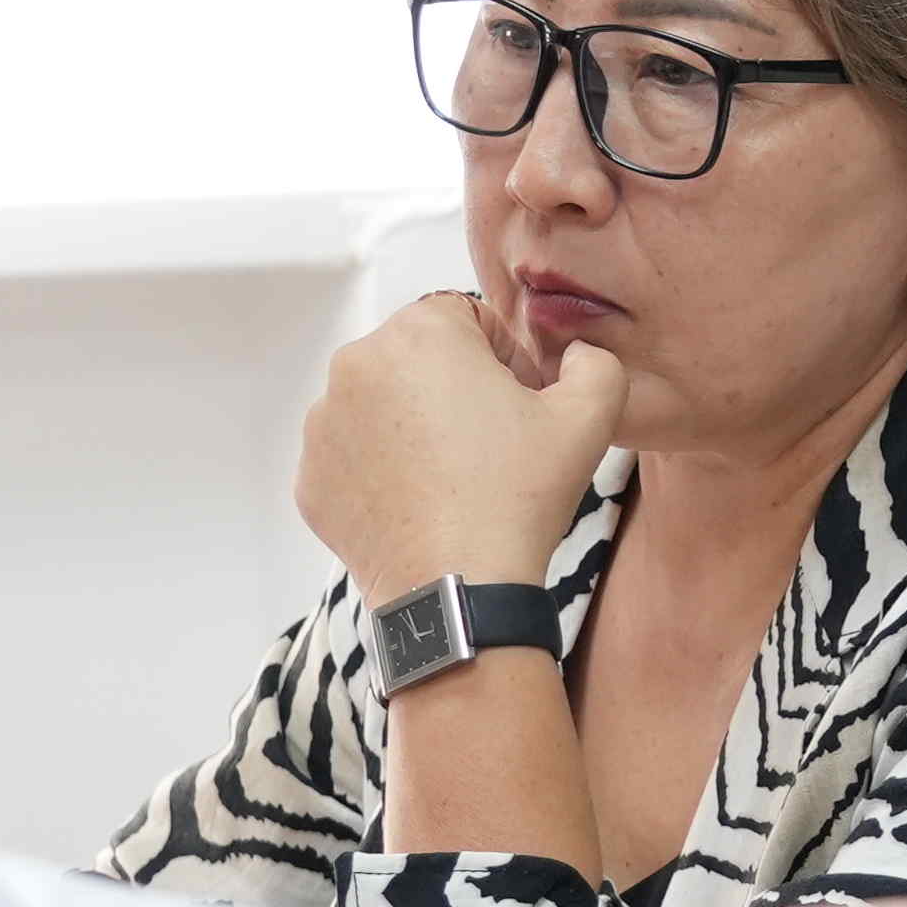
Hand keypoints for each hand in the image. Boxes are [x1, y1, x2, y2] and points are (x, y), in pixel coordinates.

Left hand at [299, 290, 625, 606]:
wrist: (458, 589)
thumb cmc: (518, 494)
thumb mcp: (590, 416)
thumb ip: (594, 363)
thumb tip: (574, 355)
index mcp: (418, 333)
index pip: (467, 318)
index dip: (504, 358)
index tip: (521, 404)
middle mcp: (356, 366)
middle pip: (418, 358)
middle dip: (454, 387)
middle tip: (490, 443)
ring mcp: (324, 426)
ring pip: (381, 404)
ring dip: (414, 425)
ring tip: (454, 477)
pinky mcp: (311, 478)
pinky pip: (354, 456)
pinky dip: (383, 470)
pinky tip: (422, 503)